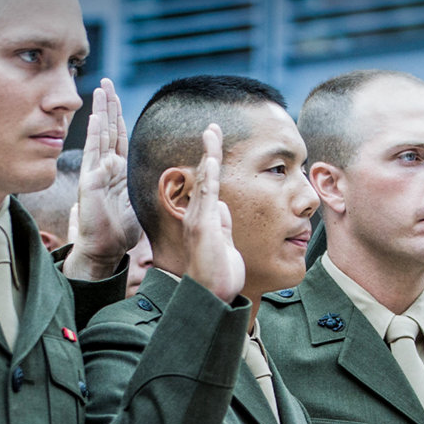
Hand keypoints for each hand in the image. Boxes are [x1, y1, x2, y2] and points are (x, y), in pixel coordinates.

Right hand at [68, 78, 140, 278]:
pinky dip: (95, 133)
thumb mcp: (139, 204)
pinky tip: (96, 116)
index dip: (119, 116)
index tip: (116, 97)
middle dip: (108, 105)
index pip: (119, 137)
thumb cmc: (120, 232)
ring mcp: (96, 172)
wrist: (104, 250)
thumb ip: (143, 187)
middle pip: (109, 129)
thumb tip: (160, 179)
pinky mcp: (90, 180)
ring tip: (100, 89)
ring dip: (101, 111)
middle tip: (106, 82)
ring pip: (100, 135)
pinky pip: (93, 152)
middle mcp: (106, 167)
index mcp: (118, 172)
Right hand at [183, 125, 243, 301]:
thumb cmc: (219, 275)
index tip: (215, 143)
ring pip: (205, 180)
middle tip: (212, 128)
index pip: (209, 184)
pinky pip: (207, 196)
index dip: (212, 162)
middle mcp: (197, 216)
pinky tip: (213, 159)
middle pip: (204, 176)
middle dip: (209, 150)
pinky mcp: (203, 227)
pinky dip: (210, 176)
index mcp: (204, 219)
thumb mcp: (225, 244)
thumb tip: (224, 207)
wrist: (211, 296)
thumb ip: (223, 225)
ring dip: (209, 155)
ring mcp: (199, 220)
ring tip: (211, 133)